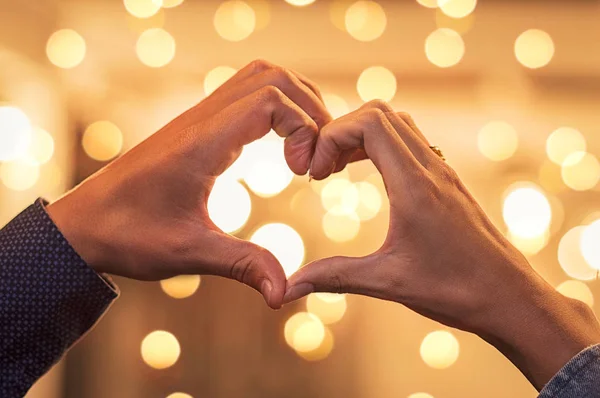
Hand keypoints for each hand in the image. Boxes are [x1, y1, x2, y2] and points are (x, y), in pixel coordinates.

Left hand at [47, 59, 331, 308]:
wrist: (81, 225)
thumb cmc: (127, 236)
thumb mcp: (188, 254)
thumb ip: (242, 265)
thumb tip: (284, 293)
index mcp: (202, 143)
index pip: (270, 99)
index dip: (303, 127)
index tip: (303, 171)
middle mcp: (202, 120)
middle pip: (272, 76)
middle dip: (309, 108)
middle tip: (317, 155)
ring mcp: (198, 119)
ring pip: (259, 78)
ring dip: (293, 102)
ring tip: (306, 146)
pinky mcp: (197, 127)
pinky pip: (244, 95)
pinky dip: (275, 108)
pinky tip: (280, 147)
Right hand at [284, 100, 599, 388]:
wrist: (512, 299)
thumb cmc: (457, 290)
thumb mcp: (388, 282)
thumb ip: (334, 277)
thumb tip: (289, 288)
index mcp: (415, 185)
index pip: (369, 122)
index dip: (332, 135)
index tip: (314, 172)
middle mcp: (431, 168)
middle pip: (380, 113)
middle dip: (340, 131)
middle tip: (321, 169)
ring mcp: (442, 172)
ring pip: (397, 124)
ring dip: (361, 135)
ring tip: (337, 169)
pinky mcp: (447, 182)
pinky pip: (410, 143)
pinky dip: (380, 146)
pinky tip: (368, 176)